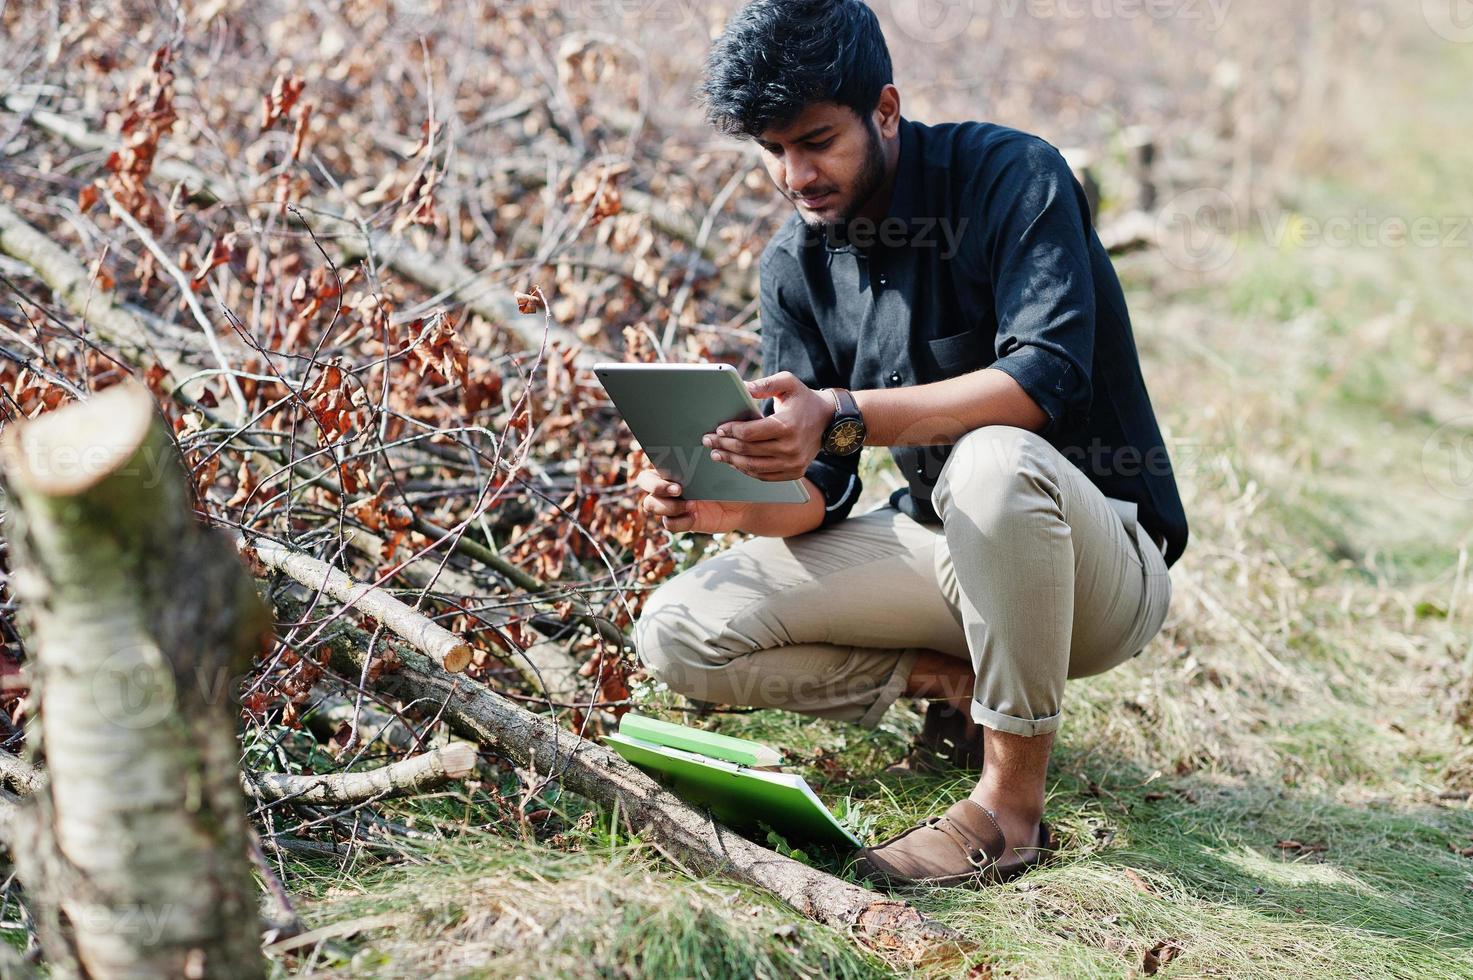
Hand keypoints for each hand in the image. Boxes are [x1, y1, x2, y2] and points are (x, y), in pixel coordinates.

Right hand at [632, 450, 747, 533]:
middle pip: (644, 482)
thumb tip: (713, 431)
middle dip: (656, 486)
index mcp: (675, 464)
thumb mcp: (726, 459)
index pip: (651, 458)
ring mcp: (673, 503)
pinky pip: (669, 523)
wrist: (746, 501)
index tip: (670, 464)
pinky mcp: (683, 521)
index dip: (652, 460)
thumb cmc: (734, 474)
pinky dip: (678, 520)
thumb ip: (715, 446)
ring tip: (689, 504)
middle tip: (679, 489)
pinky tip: (693, 515)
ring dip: (666, 505)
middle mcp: (669, 483)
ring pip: (651, 504)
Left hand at [701, 371, 832, 480]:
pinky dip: (746, 470)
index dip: (730, 432)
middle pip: (747, 451)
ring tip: (716, 454)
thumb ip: (765, 383)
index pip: (749, 433)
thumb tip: (742, 388)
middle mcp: (791, 448)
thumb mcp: (788, 383)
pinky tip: (734, 462)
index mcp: (787, 425)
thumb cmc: (803, 399)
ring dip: (731, 461)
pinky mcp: (795, 473)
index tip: (717, 429)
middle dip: (724, 446)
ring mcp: (793, 463)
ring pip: (753, 467)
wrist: (829, 420)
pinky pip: (764, 476)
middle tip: (708, 441)